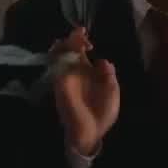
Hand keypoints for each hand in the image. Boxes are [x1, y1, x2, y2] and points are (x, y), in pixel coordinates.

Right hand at [51, 27, 119, 156]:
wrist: (91, 132)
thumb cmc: (103, 114)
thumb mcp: (112, 91)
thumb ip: (108, 75)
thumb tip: (102, 60)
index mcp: (88, 72)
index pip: (81, 51)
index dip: (82, 41)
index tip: (89, 41)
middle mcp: (75, 72)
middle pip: (68, 48)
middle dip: (73, 38)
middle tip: (81, 35)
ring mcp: (66, 77)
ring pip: (58, 54)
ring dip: (64, 44)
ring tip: (74, 41)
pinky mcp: (60, 84)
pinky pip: (54, 66)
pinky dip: (58, 57)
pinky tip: (67, 53)